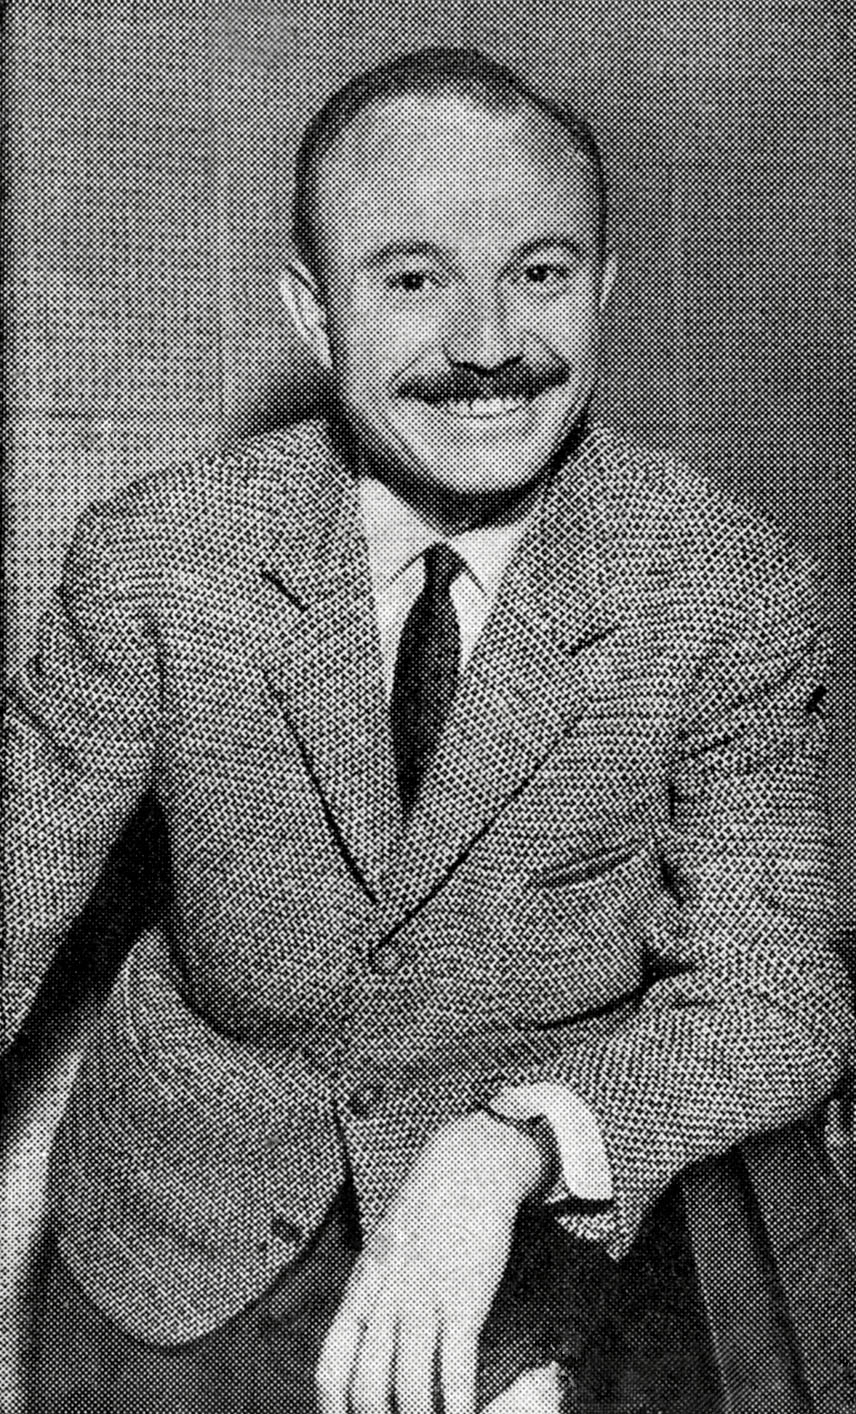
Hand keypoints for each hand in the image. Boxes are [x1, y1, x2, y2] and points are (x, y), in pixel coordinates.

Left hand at [315, 1110, 548, 1413]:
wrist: (467, 1167)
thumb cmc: (429, 1212)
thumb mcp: (385, 1252)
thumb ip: (375, 1297)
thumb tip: (371, 1346)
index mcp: (361, 1292)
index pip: (331, 1369)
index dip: (336, 1412)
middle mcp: (384, 1302)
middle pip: (366, 1389)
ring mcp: (422, 1300)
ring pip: (409, 1388)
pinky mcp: (462, 1298)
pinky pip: (455, 1369)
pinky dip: (458, 1408)